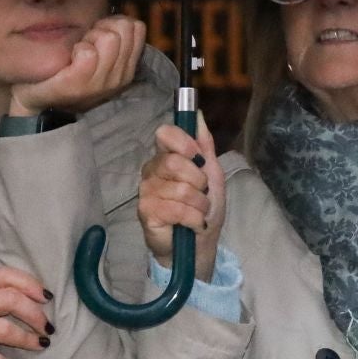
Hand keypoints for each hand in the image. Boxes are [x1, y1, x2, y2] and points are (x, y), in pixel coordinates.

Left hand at [8, 15, 146, 117]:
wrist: (38, 101)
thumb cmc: (69, 74)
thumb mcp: (101, 58)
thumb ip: (114, 40)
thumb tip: (121, 18)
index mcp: (127, 69)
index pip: (137, 28)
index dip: (115, 23)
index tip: (99, 34)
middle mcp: (119, 78)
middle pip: (124, 29)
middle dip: (103, 28)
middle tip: (86, 42)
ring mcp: (100, 84)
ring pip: (109, 38)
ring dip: (90, 37)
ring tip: (78, 50)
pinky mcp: (77, 85)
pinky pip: (88, 54)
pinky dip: (78, 48)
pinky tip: (71, 57)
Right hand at [137, 116, 224, 281]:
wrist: (200, 244)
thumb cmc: (204, 208)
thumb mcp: (212, 173)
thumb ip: (204, 145)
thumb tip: (197, 114)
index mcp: (166, 157)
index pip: (165, 134)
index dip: (183, 143)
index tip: (197, 157)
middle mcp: (152, 170)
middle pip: (174, 162)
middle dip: (198, 181)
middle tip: (202, 194)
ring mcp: (146, 191)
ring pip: (179, 189)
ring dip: (199, 204)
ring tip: (198, 212)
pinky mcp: (145, 212)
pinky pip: (175, 209)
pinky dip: (192, 218)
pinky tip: (191, 223)